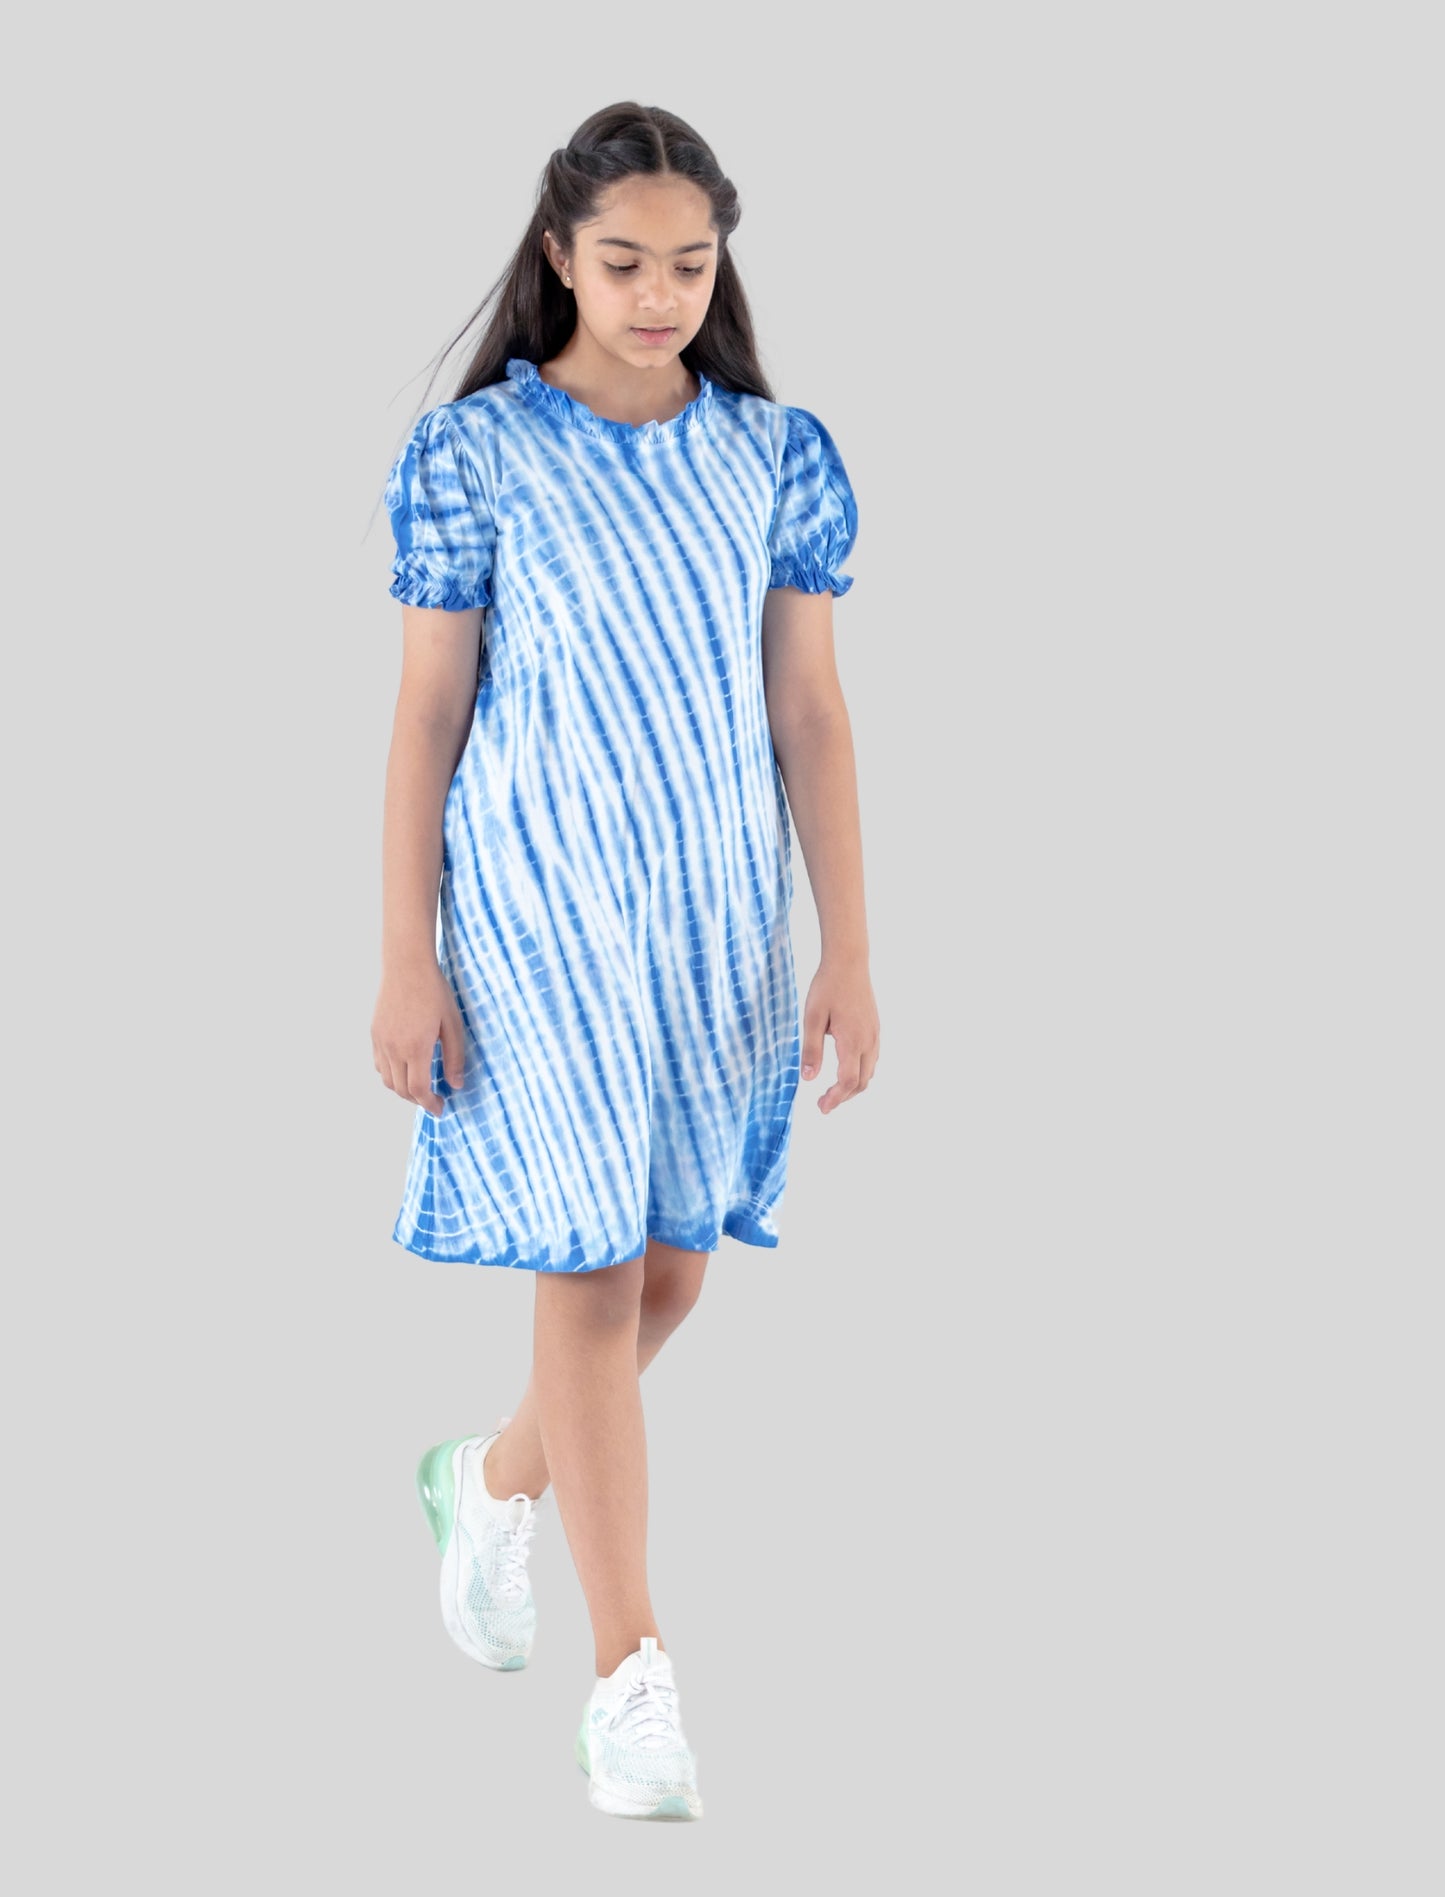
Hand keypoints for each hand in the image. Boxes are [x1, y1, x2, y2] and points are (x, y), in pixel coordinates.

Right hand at [372, 962, 466, 1117]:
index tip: (441, 1108)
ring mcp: (381, 1041)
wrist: (407, 966)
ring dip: (403, 1090)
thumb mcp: (452, 1025)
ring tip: (420, 1087)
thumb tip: (456, 1085)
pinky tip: (405, 1069)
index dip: (430, 1104)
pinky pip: (380, 1065)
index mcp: (416, 1048)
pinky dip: (391, 1075)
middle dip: (418, 1100)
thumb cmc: (434, 993)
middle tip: (434, 1099)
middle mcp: (394, 1048)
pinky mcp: (375, 1034)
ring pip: (387, 1080)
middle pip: (402, 1090)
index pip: (419, 1090)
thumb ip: (454, 1057)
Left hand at [800, 956, 879, 1113]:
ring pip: (869, 1072)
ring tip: (833, 1091)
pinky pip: (872, 1059)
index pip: (847, 1081)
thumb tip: (808, 1078)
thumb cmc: (827, 987)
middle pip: (861, 1082)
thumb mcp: (812, 1017)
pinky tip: (846, 1070)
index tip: (821, 1107)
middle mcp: (868, 1041)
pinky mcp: (875, 1028)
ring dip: (853, 1086)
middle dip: (843, 1097)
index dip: (835, 1098)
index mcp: (852, 1041)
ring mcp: (874, 1035)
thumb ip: (810, 1049)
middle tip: (823, 1103)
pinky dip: (860, 1073)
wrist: (849, 962)